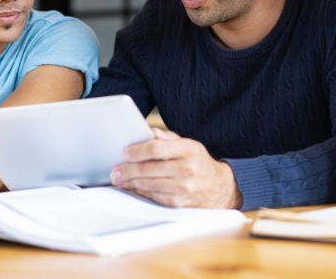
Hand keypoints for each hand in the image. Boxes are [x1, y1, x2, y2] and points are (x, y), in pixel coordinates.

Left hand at [110, 128, 241, 208]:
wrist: (219, 188)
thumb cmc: (199, 163)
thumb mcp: (189, 144)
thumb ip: (168, 138)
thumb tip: (148, 132)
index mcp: (189, 149)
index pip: (156, 149)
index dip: (137, 151)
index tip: (124, 152)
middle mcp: (187, 169)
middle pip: (149, 169)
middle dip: (127, 170)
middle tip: (115, 170)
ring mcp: (184, 188)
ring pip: (148, 185)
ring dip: (130, 183)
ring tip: (119, 179)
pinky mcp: (179, 203)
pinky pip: (153, 197)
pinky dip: (140, 193)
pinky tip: (132, 188)